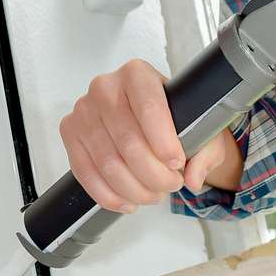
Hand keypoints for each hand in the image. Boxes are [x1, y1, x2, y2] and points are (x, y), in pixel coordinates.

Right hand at [59, 59, 232, 211]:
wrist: (147, 118)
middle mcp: (105, 87)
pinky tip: (128, 201)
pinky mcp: (70, 132)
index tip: (176, 164)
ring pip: (108, 163)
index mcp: (137, 74)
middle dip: (153, 174)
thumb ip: (205, 152)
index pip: (149, 108)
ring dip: (134, 189)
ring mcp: (83, 110)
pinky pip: (85, 172)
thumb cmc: (172, 118)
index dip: (164, 142)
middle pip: (128, 141)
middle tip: (170, 185)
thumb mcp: (201, 129)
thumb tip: (193, 178)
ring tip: (153, 194)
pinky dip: (109, 195)